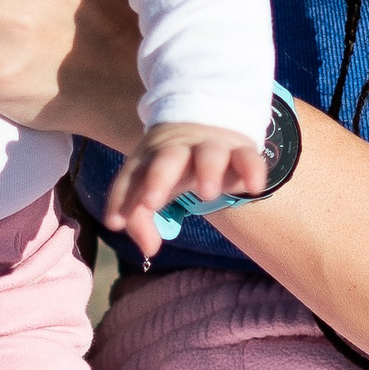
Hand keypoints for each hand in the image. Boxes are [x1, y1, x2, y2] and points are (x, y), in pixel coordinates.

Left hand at [103, 123, 269, 261]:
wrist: (208, 120)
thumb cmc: (173, 165)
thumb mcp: (152, 189)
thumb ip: (140, 220)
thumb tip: (148, 249)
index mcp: (151, 156)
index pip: (132, 175)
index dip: (122, 197)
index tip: (115, 222)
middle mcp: (179, 149)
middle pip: (167, 159)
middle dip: (158, 178)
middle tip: (151, 202)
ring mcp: (211, 148)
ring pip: (209, 154)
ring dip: (207, 170)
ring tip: (207, 193)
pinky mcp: (241, 151)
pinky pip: (248, 156)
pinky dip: (252, 168)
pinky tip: (253, 187)